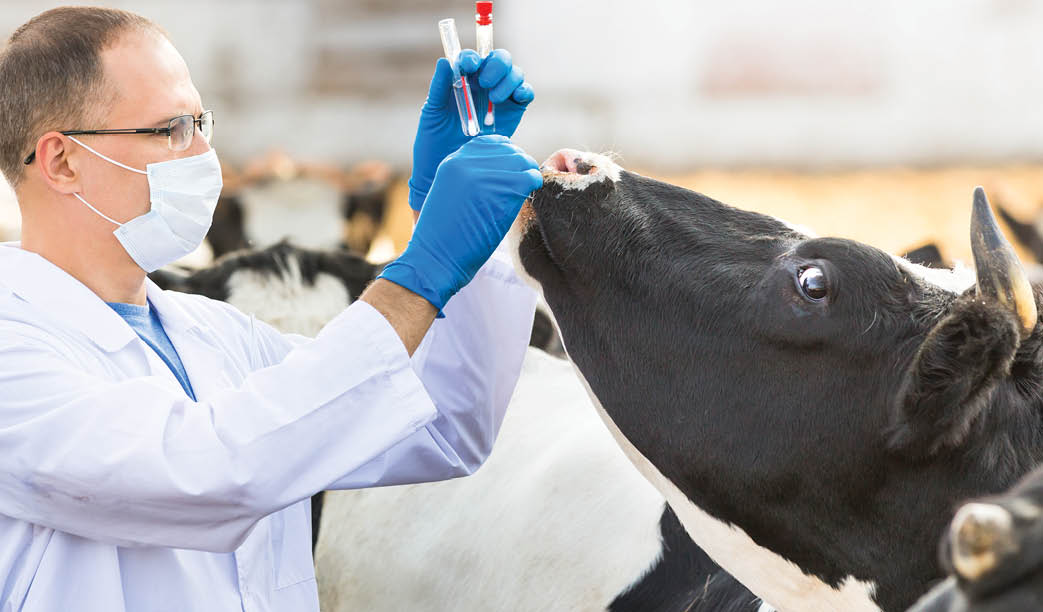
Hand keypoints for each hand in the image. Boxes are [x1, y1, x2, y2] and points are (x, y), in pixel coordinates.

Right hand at [379, 135, 541, 310]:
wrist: (435, 259)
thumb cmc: (443, 239)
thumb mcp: (451, 195)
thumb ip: (470, 179)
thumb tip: (501, 173)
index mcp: (452, 162)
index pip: (489, 143)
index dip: (505, 154)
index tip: (511, 170)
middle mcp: (466, 162)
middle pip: (509, 150)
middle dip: (520, 165)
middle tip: (525, 181)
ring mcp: (483, 174)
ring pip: (521, 162)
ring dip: (528, 174)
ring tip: (527, 188)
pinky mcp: (500, 189)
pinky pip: (529, 177)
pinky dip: (534, 183)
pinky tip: (530, 193)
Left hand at [408, 49, 533, 210]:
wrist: (448, 167)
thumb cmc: (435, 139)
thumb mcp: (433, 111)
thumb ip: (439, 85)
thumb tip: (444, 61)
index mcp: (463, 78)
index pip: (472, 58)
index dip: (472, 57)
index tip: (468, 67)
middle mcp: (483, 83)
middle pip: (499, 59)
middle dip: (495, 65)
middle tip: (484, 83)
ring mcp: (500, 96)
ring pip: (514, 73)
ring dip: (508, 80)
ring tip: (494, 99)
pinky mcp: (513, 111)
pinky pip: (525, 93)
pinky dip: (524, 90)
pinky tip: (515, 97)